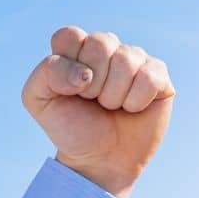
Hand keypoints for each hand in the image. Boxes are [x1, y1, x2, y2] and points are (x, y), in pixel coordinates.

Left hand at [21, 26, 174, 197]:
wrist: (99, 161)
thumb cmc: (71, 129)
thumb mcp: (39, 101)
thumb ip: (47, 73)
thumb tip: (85, 72)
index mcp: (76, 49)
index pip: (70, 36)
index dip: (68, 67)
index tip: (70, 90)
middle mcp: (106, 49)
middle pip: (101, 43)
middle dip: (93, 83)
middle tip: (93, 101)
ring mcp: (134, 60)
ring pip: (126, 60)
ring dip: (114, 95)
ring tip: (111, 107)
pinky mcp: (158, 77)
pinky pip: (150, 76)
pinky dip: (136, 100)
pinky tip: (132, 109)